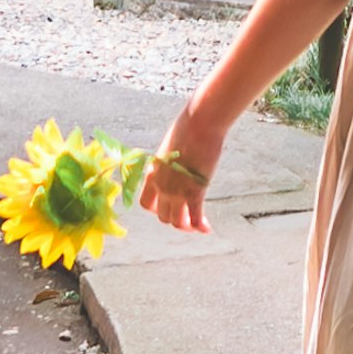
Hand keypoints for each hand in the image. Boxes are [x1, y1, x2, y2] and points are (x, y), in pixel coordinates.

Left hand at [139, 119, 216, 233]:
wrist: (200, 125)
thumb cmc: (188, 129)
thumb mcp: (170, 148)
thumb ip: (170, 164)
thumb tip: (178, 168)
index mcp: (152, 173)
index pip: (146, 203)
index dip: (156, 209)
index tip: (169, 206)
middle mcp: (161, 186)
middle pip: (163, 215)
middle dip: (175, 218)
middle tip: (187, 216)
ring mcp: (176, 191)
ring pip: (177, 221)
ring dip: (187, 225)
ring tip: (197, 224)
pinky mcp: (194, 192)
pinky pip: (195, 218)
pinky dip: (200, 226)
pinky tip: (206, 228)